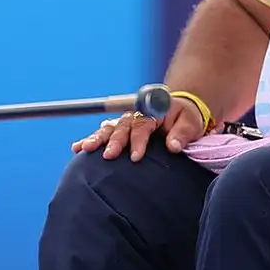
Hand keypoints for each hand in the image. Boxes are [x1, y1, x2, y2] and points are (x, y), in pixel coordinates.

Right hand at [71, 98, 209, 161]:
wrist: (180, 112)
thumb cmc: (187, 118)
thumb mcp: (191, 124)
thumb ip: (182, 134)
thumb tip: (173, 146)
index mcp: (153, 111)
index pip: (143, 125)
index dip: (138, 141)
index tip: (136, 157)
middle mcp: (136, 115)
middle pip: (122, 126)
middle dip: (114, 141)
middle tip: (108, 156)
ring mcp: (127, 121)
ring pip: (109, 128)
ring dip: (96, 138)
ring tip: (83, 149)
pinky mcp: (121, 129)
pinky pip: (104, 133)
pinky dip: (91, 139)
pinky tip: (77, 147)